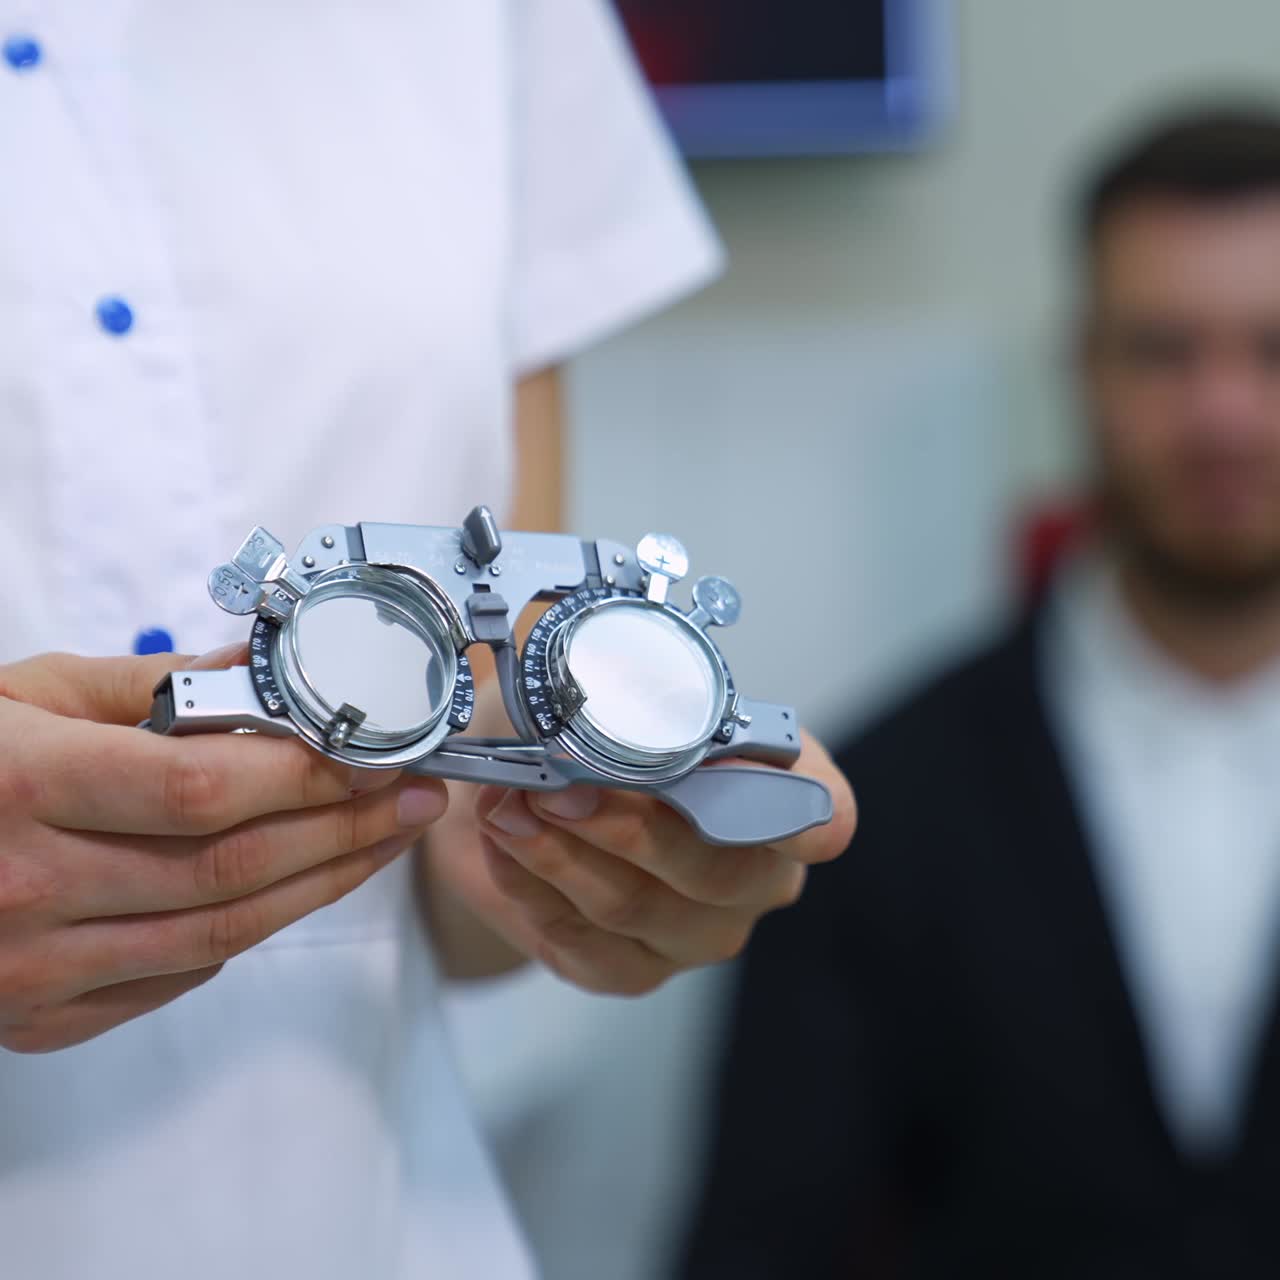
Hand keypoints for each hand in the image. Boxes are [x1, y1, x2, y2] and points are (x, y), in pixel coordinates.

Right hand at [0, 649, 447, 1052]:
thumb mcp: (22, 694)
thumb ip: (150, 688)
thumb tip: (263, 673)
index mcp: (20, 787)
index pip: (204, 789)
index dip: (312, 776)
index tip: (383, 752)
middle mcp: (25, 889)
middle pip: (234, 866)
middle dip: (350, 830)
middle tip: (418, 798)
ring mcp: (30, 970)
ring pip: (223, 931)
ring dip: (325, 884)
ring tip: (387, 841)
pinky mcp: (37, 1020)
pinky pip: (178, 977)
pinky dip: (250, 928)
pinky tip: (297, 885)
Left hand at [427, 731, 854, 994]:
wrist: (518, 797)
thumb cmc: (581, 733)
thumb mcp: (603, 689)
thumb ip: (623, 692)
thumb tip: (608, 690)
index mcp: (782, 790)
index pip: (824, 816)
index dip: (791, 810)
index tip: (727, 783)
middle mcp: (756, 870)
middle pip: (716, 869)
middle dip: (627, 824)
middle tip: (558, 787)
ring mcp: (700, 930)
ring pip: (636, 907)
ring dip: (558, 853)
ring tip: (508, 807)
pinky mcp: (636, 969)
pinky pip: (585, 945)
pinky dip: (532, 890)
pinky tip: (504, 847)